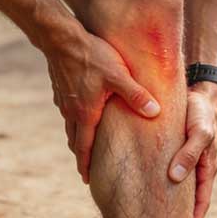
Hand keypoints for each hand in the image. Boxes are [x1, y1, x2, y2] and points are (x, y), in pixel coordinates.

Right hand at [46, 30, 160, 183]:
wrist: (60, 37)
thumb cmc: (91, 56)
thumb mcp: (119, 75)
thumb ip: (137, 95)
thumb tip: (156, 112)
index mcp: (85, 114)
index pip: (84, 149)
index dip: (86, 166)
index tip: (88, 180)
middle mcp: (70, 112)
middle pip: (75, 141)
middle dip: (82, 155)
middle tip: (88, 167)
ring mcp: (62, 100)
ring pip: (70, 126)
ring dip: (77, 137)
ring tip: (86, 144)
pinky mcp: (59, 88)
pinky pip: (67, 111)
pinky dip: (74, 119)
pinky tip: (81, 112)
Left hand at [168, 82, 216, 217]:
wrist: (197, 92)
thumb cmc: (201, 112)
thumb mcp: (199, 132)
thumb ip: (189, 153)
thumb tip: (175, 177)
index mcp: (207, 166)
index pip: (202, 200)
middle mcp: (198, 166)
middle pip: (190, 197)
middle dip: (182, 215)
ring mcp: (188, 159)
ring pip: (179, 184)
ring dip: (171, 199)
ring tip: (156, 216)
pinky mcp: (176, 150)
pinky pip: (170, 169)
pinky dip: (163, 181)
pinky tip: (149, 187)